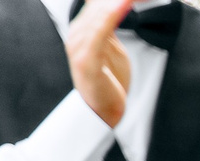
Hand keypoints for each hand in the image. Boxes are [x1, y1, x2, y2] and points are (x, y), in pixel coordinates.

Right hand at [64, 0, 131, 126]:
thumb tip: (116, 8)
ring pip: (98, 15)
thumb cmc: (108, 80)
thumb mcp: (111, 47)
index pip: (96, 3)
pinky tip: (121, 5)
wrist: (101, 109)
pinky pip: (98, 33)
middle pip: (98, 6)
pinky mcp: (86, 60)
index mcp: (83, 29)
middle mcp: (78, 34)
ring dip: (117, 3)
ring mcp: (79, 46)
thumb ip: (110, 28)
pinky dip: (110, 17)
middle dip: (119, 0)